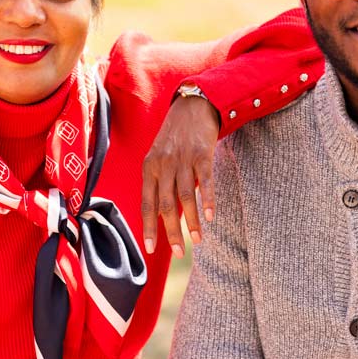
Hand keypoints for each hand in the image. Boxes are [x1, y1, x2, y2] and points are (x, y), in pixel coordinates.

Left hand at [141, 94, 219, 257]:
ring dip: (192, 221)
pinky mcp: (202, 154)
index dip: (149, 227)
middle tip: (179, 253)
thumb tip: (162, 215)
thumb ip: (159, 182)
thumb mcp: (159, 156)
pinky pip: (205, 181)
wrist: (193, 105)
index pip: (146, 203)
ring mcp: (183, 159)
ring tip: (198, 240)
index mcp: (149, 168)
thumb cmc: (175, 137)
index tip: (151, 249)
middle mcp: (163, 165)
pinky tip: (211, 217)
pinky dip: (208, 200)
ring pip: (185, 196)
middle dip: (172, 231)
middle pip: (166, 205)